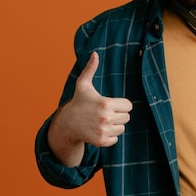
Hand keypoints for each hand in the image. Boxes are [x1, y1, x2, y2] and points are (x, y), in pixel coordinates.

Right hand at [48, 51, 131, 165]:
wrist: (67, 124)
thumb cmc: (78, 102)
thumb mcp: (83, 85)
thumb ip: (90, 69)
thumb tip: (95, 53)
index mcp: (105, 103)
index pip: (128, 105)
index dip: (121, 104)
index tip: (111, 104)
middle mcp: (106, 117)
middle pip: (126, 117)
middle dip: (118, 115)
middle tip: (105, 113)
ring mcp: (103, 130)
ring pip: (121, 128)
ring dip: (114, 126)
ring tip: (101, 122)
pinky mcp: (101, 141)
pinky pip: (116, 139)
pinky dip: (110, 137)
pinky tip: (99, 131)